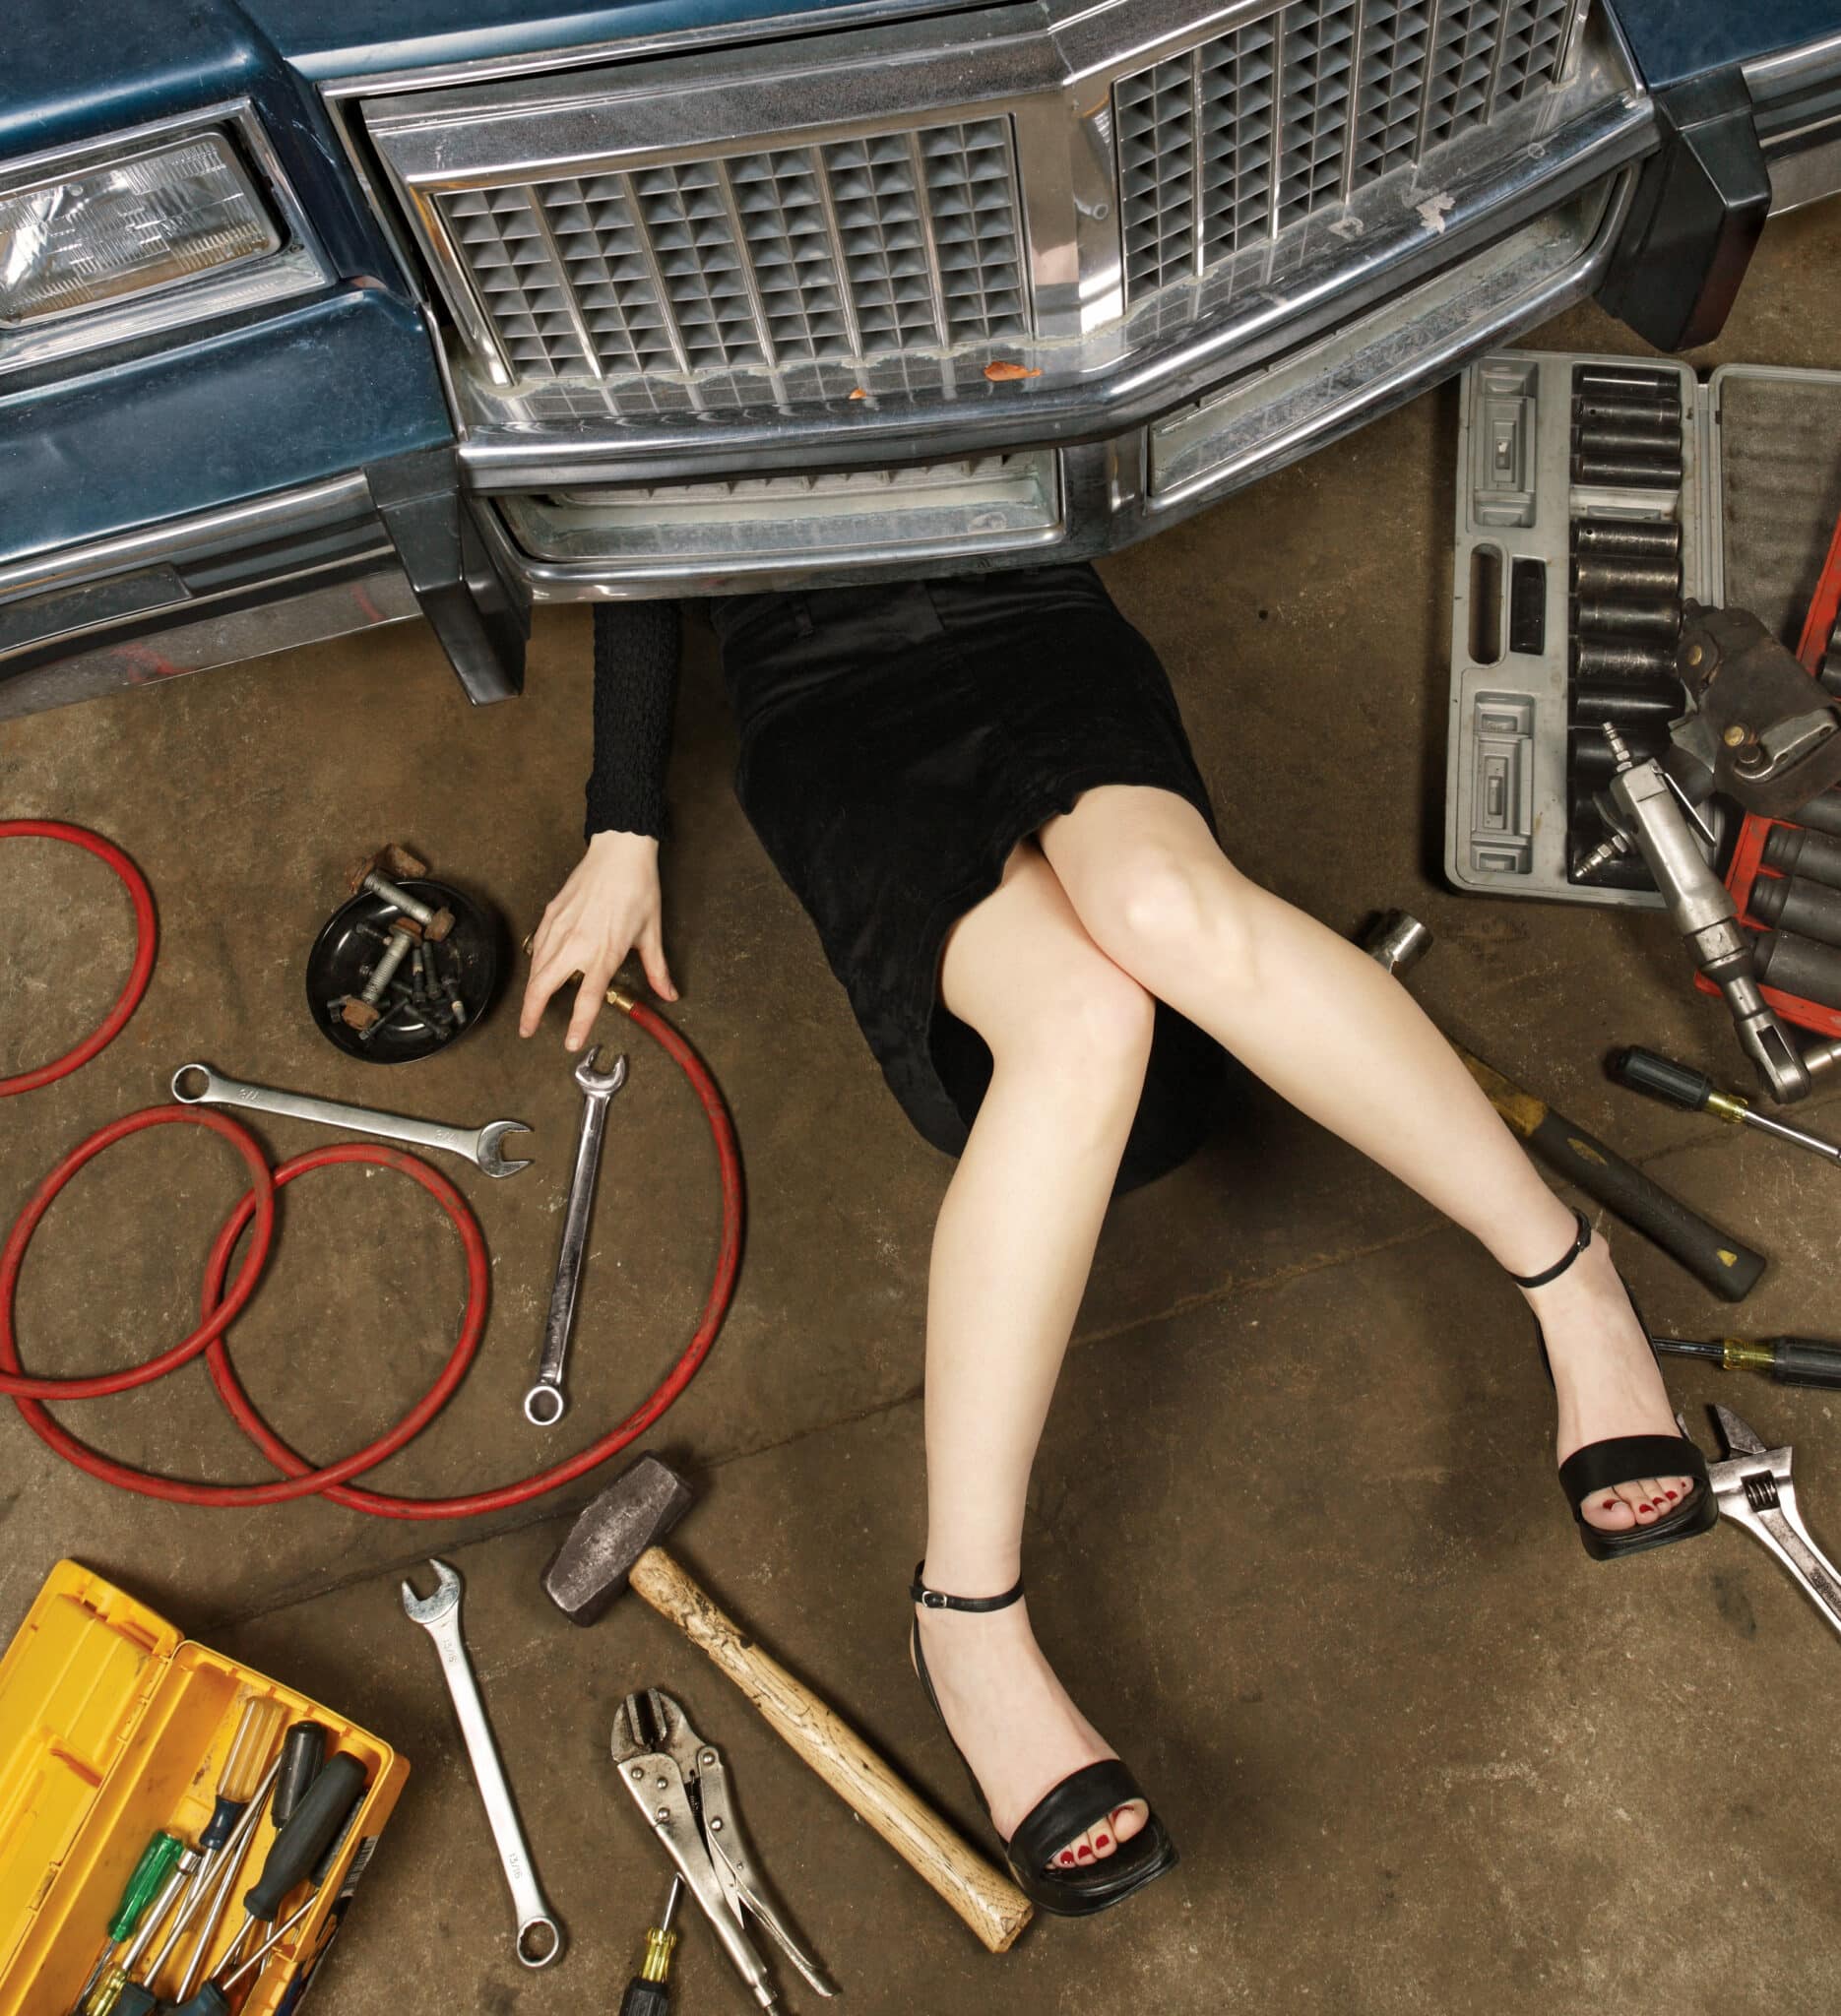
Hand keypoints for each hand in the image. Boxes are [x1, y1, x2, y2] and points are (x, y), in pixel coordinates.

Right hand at [520, 830, 677, 1049]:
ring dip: (531, 990)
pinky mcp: (552, 913)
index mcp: (604, 952)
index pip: (586, 998)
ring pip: (536, 967)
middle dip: (531, 1012)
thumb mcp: (652, 932)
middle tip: (527, 1030)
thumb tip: (669, 992)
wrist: (619, 852)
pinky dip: (535, 962)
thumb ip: (657, 968)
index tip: (570, 1042)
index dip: (578, 1024)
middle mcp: (577, 943)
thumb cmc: (637, 888)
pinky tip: (537, 969)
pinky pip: (538, 944)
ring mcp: (560, 927)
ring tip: (530, 1005)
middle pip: (544, 986)